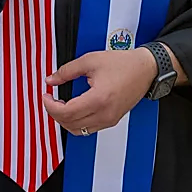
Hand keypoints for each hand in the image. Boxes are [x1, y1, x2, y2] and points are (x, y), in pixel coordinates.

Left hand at [41, 47, 157, 135]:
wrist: (145, 69)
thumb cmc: (123, 64)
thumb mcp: (90, 61)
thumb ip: (67, 71)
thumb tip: (51, 80)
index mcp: (98, 99)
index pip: (66, 113)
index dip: (50, 106)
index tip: (46, 96)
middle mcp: (105, 114)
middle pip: (70, 124)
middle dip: (55, 113)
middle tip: (50, 99)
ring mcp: (109, 119)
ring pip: (79, 131)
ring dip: (65, 120)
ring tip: (60, 104)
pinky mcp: (112, 120)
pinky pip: (89, 129)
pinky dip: (77, 122)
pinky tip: (73, 108)